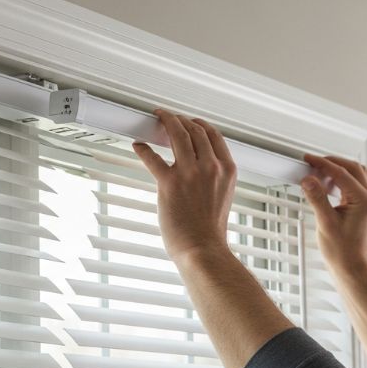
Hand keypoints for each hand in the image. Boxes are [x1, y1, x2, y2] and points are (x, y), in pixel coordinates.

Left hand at [132, 110, 237, 261]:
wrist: (204, 249)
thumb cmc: (210, 231)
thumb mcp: (223, 196)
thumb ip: (214, 178)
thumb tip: (200, 168)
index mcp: (227, 170)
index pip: (214, 135)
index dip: (200, 123)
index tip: (190, 121)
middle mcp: (211, 167)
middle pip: (195, 129)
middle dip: (181, 119)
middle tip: (170, 118)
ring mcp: (190, 173)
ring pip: (177, 134)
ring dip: (166, 122)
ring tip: (158, 118)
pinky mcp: (169, 183)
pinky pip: (153, 158)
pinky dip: (144, 149)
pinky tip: (139, 145)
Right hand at [300, 154, 366, 275]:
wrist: (351, 269)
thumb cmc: (343, 252)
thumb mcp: (325, 223)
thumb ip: (317, 198)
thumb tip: (309, 180)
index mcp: (363, 200)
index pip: (342, 173)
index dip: (323, 164)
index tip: (309, 160)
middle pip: (352, 168)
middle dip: (332, 162)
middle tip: (313, 163)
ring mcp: (366, 204)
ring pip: (355, 175)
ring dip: (338, 170)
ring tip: (319, 173)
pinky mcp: (361, 209)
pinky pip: (353, 186)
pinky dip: (340, 181)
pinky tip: (327, 187)